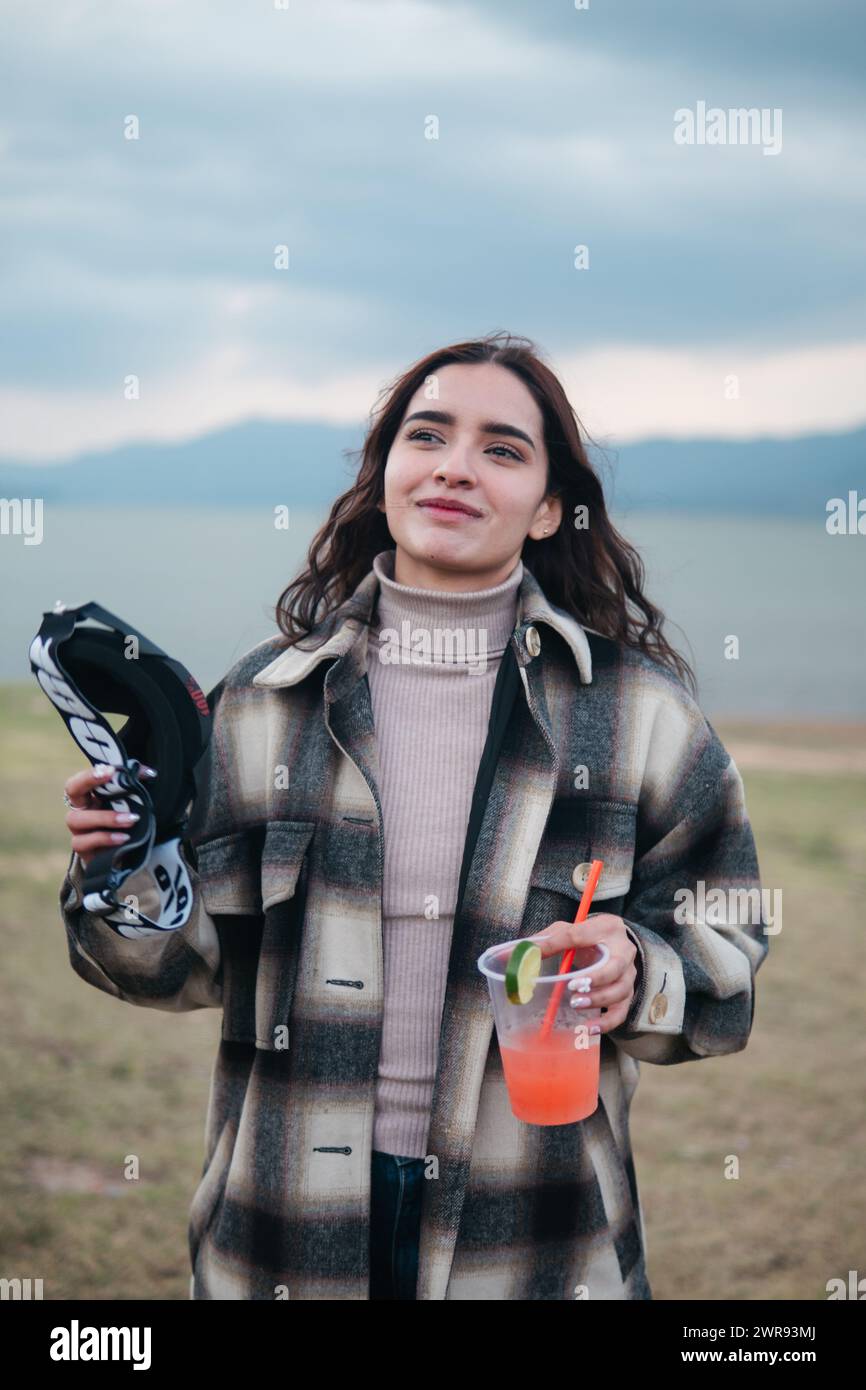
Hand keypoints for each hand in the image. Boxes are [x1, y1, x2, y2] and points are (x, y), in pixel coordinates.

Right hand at [63, 763, 156, 868]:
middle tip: (111, 775)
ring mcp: (78, 830)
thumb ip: (135, 787)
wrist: (124, 858)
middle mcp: (80, 810)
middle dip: (88, 780)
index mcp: (91, 796)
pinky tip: (123, 838)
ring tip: (130, 819)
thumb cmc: (125, 826)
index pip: (83, 778)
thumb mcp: (130, 806)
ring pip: (77, 819)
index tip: (111, 769)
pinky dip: (105, 838)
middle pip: (72, 790)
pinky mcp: (82, 850)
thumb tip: (149, 773)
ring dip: (106, 817)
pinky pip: (83, 842)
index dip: (91, 773)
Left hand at [529, 912, 637, 1034]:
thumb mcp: (565, 932)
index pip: (581, 934)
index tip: (542, 955)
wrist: (610, 943)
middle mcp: (624, 950)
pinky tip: (589, 1029)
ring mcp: (629, 974)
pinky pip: (620, 1012)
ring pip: (620, 991)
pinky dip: (606, 1023)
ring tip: (575, 1004)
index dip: (561, 944)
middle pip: (615, 966)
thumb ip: (542, 942)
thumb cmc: (585, 937)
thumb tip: (507, 954)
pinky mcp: (627, 994)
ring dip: (598, 1000)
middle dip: (595, 978)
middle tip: (573, 986)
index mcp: (606, 927)